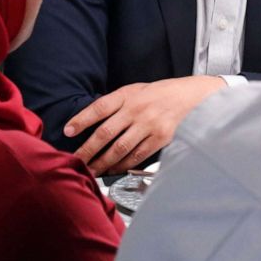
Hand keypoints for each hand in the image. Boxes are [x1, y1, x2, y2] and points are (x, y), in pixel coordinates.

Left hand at [65, 75, 225, 175]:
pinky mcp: (161, 139)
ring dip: (102, 162)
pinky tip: (113, 170)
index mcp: (128, 94)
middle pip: (105, 133)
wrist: (193, 97)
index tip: (67, 131)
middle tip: (75, 160)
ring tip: (91, 170)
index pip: (99, 107)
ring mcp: (149, 125)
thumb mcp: (137, 90)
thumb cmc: (161, 94)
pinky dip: (122, 165)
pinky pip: (136, 156)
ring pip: (119, 149)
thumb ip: (116, 104)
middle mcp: (137, 109)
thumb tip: (91, 121)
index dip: (81, 119)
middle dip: (87, 150)